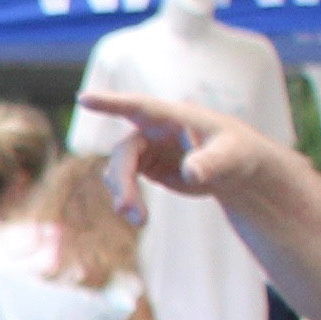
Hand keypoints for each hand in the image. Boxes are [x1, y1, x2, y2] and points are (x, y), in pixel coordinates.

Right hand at [84, 93, 290, 202]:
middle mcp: (154, 130)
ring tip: (140, 221)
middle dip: (122, 180)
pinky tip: (139, 217)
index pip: (139, 107)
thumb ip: (210, 162)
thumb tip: (191, 172)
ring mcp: (147, 148)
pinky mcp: (145, 166)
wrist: (234, 170)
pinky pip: (124, 182)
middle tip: (126, 209)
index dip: (111, 103)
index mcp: (174, 118)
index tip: (83, 98)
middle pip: (124, 151)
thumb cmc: (237, 154)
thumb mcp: (230, 157)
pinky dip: (127, 200)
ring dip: (123, 194)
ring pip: (118, 170)